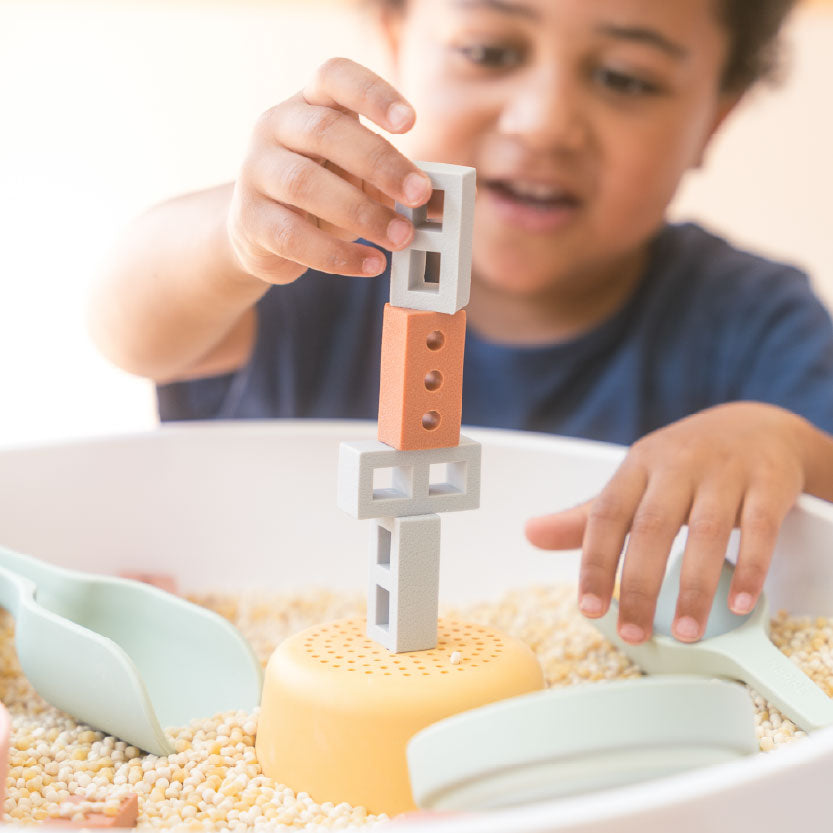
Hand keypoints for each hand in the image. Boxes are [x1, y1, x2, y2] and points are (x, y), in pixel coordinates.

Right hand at [226, 58, 432, 285]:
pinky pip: (293, 237)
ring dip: (361, 214)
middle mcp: (275, 126)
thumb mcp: (355, 174)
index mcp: (308, 103)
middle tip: (419, 195)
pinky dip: (338, 256)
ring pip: (305, 185)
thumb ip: (390, 177)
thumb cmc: (321, 192)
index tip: (411, 123)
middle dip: (380, 164)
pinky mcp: (249, 218)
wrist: (260, 232)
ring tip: (401, 238)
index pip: (334, 76)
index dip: (373, 94)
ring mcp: (255, 171)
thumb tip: (436, 200)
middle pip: (326, 132)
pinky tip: (372, 264)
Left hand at [525, 403, 809, 644]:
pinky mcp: (767, 482)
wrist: (756, 426)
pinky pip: (759, 528)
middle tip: (634, 631)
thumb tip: (530, 534)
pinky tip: (738, 603)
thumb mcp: (633, 481)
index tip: (588, 608)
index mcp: (636, 467)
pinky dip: (748, 567)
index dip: (593, 562)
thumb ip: (586, 516)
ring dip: (692, 586)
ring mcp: (724, 472)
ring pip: (704, 531)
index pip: (606, 515)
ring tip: (684, 631)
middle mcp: (676, 466)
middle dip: (638, 584)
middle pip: (651, 526)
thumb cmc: (684, 464)